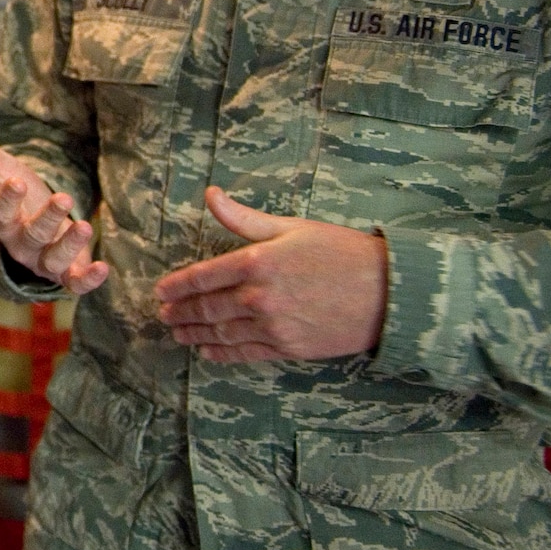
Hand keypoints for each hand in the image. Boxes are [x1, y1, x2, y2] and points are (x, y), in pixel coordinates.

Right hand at [0, 115, 109, 294]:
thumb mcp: (5, 170)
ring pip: (54, 259)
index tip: (16, 180)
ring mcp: (46, 261)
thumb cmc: (24, 196)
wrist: (46, 227)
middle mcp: (23, 245)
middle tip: (63, 197)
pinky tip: (103, 267)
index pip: (0, 213)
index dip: (7, 199)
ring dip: (69, 245)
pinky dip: (89, 280)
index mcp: (4, 222)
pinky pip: (76, 283)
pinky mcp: (69, 273)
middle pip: (32, 235)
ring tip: (86, 226)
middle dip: (47, 218)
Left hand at [154, 186, 386, 361]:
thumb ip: (244, 218)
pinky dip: (222, 353)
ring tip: (177, 333)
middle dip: (180, 312)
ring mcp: (273, 326)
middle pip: (207, 308)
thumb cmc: (342, 252)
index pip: (203, 277)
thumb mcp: (291, 227)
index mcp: (256, 262)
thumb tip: (210, 195)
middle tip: (163, 314)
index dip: (177, 286)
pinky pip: (246, 354)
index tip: (160, 290)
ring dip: (194, 334)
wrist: (389, 293)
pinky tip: (207, 351)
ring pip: (222, 333)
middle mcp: (258, 297)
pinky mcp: (289, 348)